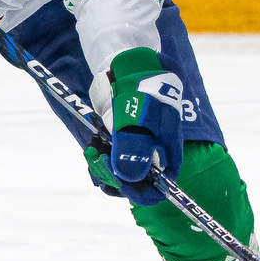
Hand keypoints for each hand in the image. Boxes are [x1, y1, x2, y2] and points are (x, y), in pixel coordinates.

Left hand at [103, 47, 193, 203]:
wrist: (134, 67)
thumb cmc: (144, 94)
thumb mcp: (139, 122)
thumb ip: (134, 150)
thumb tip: (128, 178)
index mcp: (167, 158)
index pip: (155, 192)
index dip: (136, 192)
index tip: (118, 181)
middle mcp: (153, 159)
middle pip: (133, 185)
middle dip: (112, 177)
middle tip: (97, 159)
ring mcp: (137, 150)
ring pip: (118, 174)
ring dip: (101, 167)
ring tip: (92, 150)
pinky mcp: (121, 142)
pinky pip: (109, 160)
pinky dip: (98, 156)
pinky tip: (92, 146)